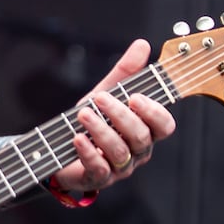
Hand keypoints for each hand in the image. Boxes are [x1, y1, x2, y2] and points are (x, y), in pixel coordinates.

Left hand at [50, 38, 176, 193]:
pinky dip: (88, 153)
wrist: (59, 146)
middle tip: (100, 99)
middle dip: (120, 116)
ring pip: (121, 153)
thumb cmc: (92, 120)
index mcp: (145, 131)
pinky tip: (78, 138)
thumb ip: (126, 71)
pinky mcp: (98, 179)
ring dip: (101, 131)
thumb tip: (143, 44)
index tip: (135, 97)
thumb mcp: (107, 91)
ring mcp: (119, 169)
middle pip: (141, 138)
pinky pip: (99, 170)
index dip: (154, 113)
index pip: (164, 126)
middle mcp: (137, 152)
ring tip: (83, 114)